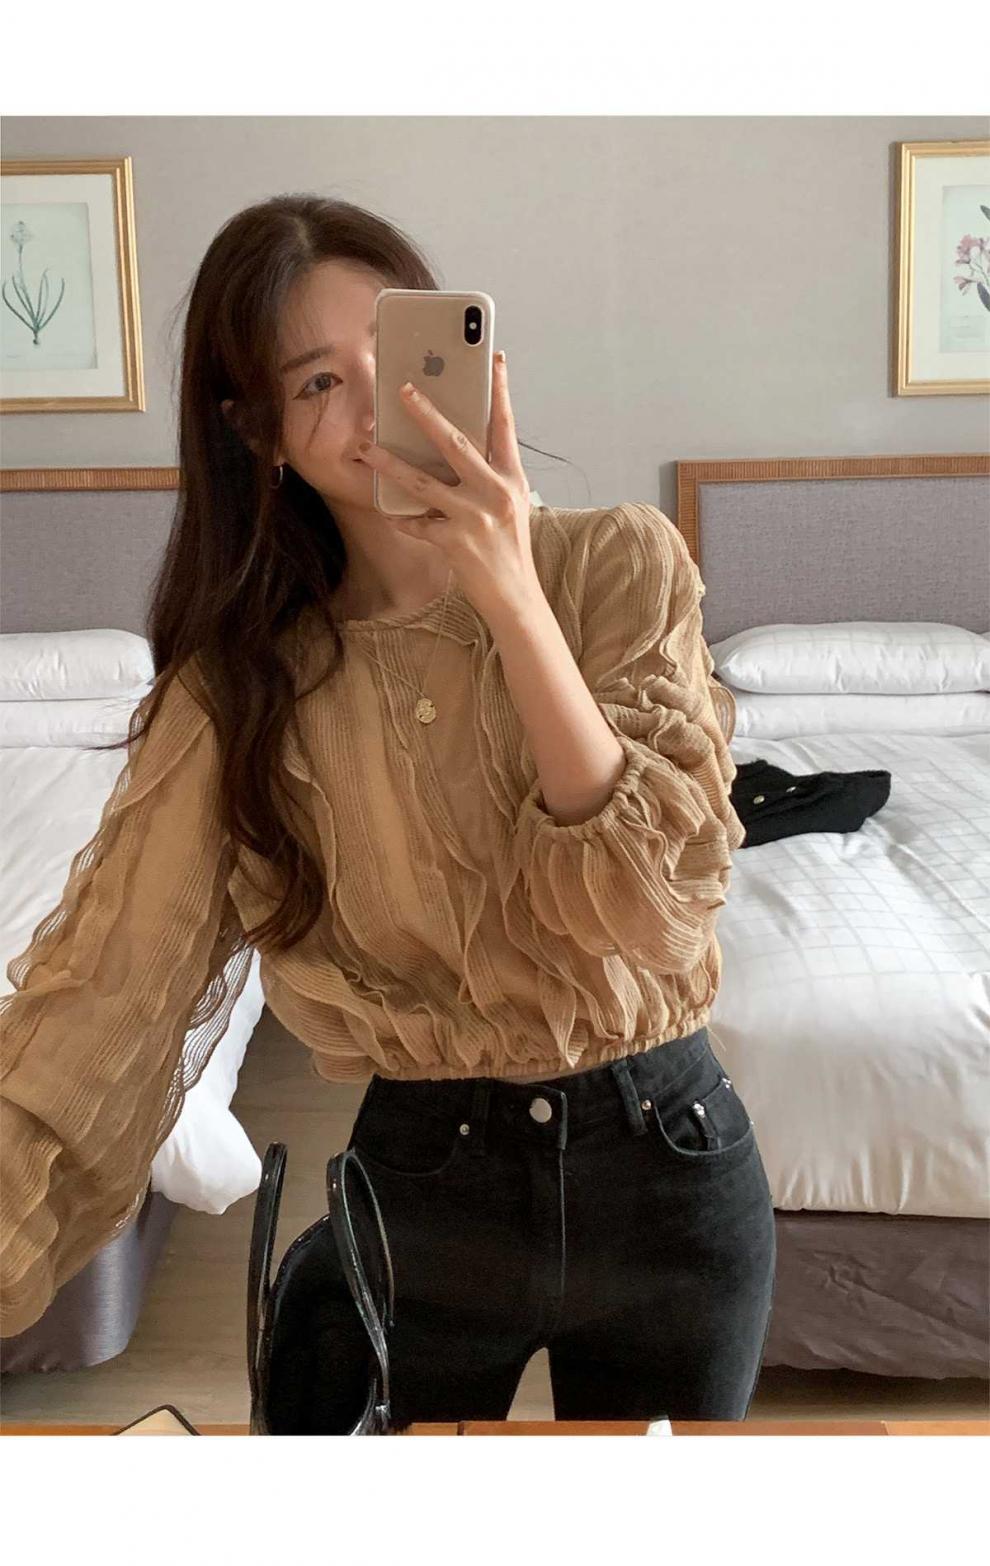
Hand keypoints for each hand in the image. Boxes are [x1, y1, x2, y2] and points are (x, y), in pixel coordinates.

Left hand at [355, 352, 538, 616]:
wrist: (515, 596)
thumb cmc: (509, 547)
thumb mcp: (509, 504)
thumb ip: (488, 475)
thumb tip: (455, 446)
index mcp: (511, 478)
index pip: (505, 425)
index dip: (499, 391)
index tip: (493, 359)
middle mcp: (495, 492)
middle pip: (455, 443)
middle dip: (426, 414)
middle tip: (404, 390)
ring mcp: (473, 517)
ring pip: (422, 481)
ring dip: (390, 463)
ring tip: (367, 447)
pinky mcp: (454, 541)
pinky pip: (417, 522)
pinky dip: (401, 517)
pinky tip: (386, 510)